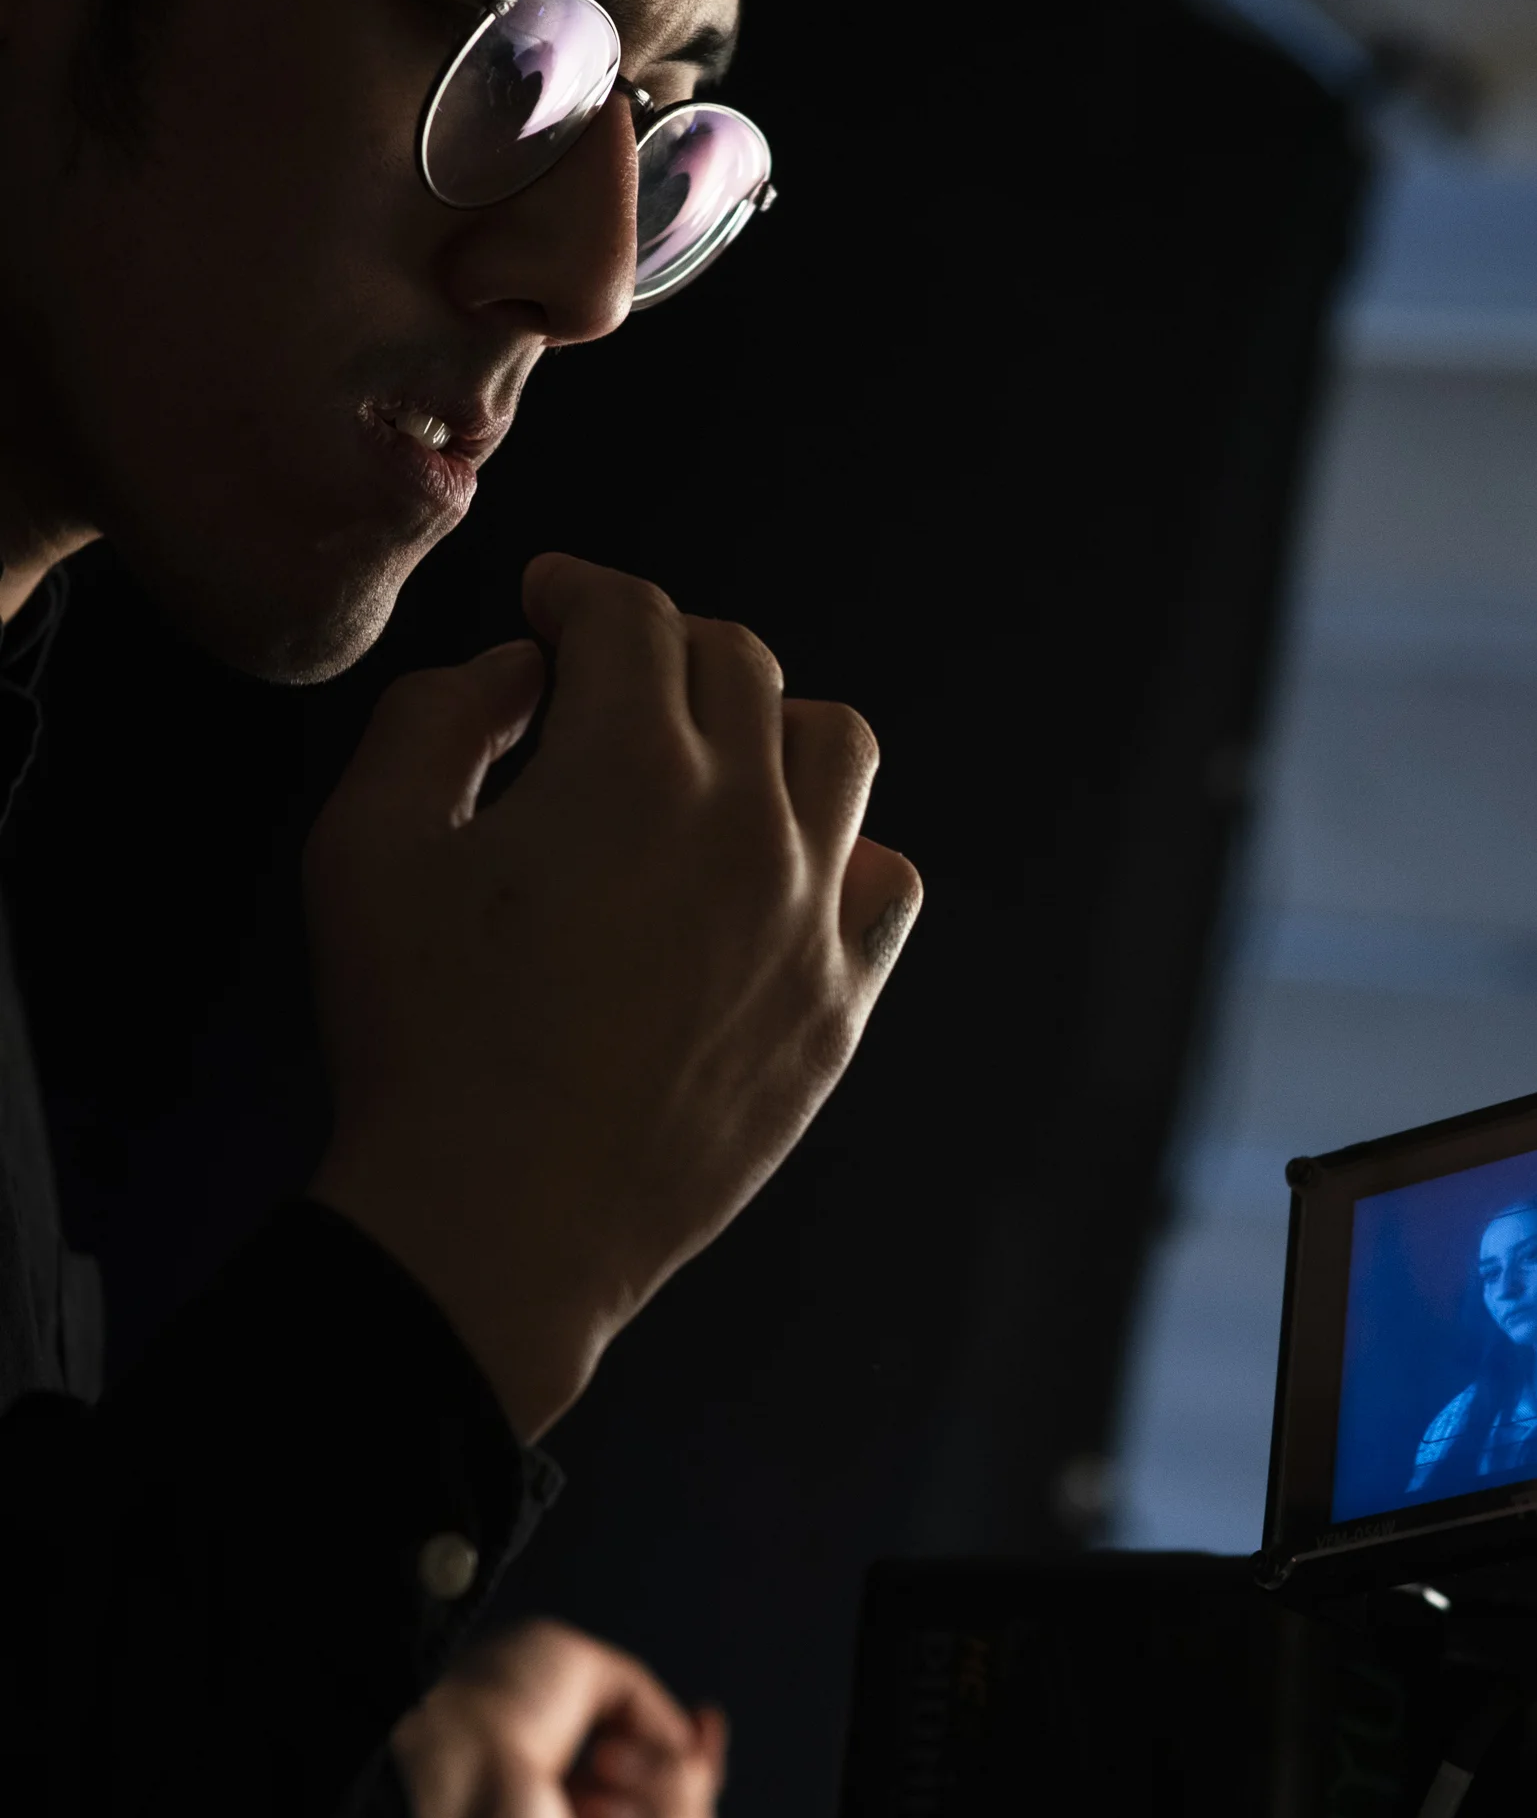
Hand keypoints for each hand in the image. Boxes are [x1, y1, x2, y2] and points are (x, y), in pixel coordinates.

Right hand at [305, 552, 919, 1435]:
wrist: (497, 1225)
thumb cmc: (418, 1037)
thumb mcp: (366, 846)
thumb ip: (434, 716)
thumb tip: (516, 673)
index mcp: (632, 766)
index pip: (632, 616)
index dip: (579, 593)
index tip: (550, 606)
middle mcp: (747, 822)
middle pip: (739, 664)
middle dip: (663, 647)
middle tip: (606, 681)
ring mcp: (811, 917)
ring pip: (839, 748)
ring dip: (771, 723)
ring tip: (707, 758)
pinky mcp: (839, 1005)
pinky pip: (888, 881)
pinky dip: (844, 849)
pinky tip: (781, 869)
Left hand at [391, 1618, 726, 1817]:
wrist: (453, 1764)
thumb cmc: (494, 1712)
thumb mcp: (587, 1677)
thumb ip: (648, 1712)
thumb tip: (692, 1752)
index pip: (672, 1815)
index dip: (697, 1768)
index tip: (707, 1718)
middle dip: (671, 1786)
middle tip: (599, 1762)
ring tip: (584, 1803)